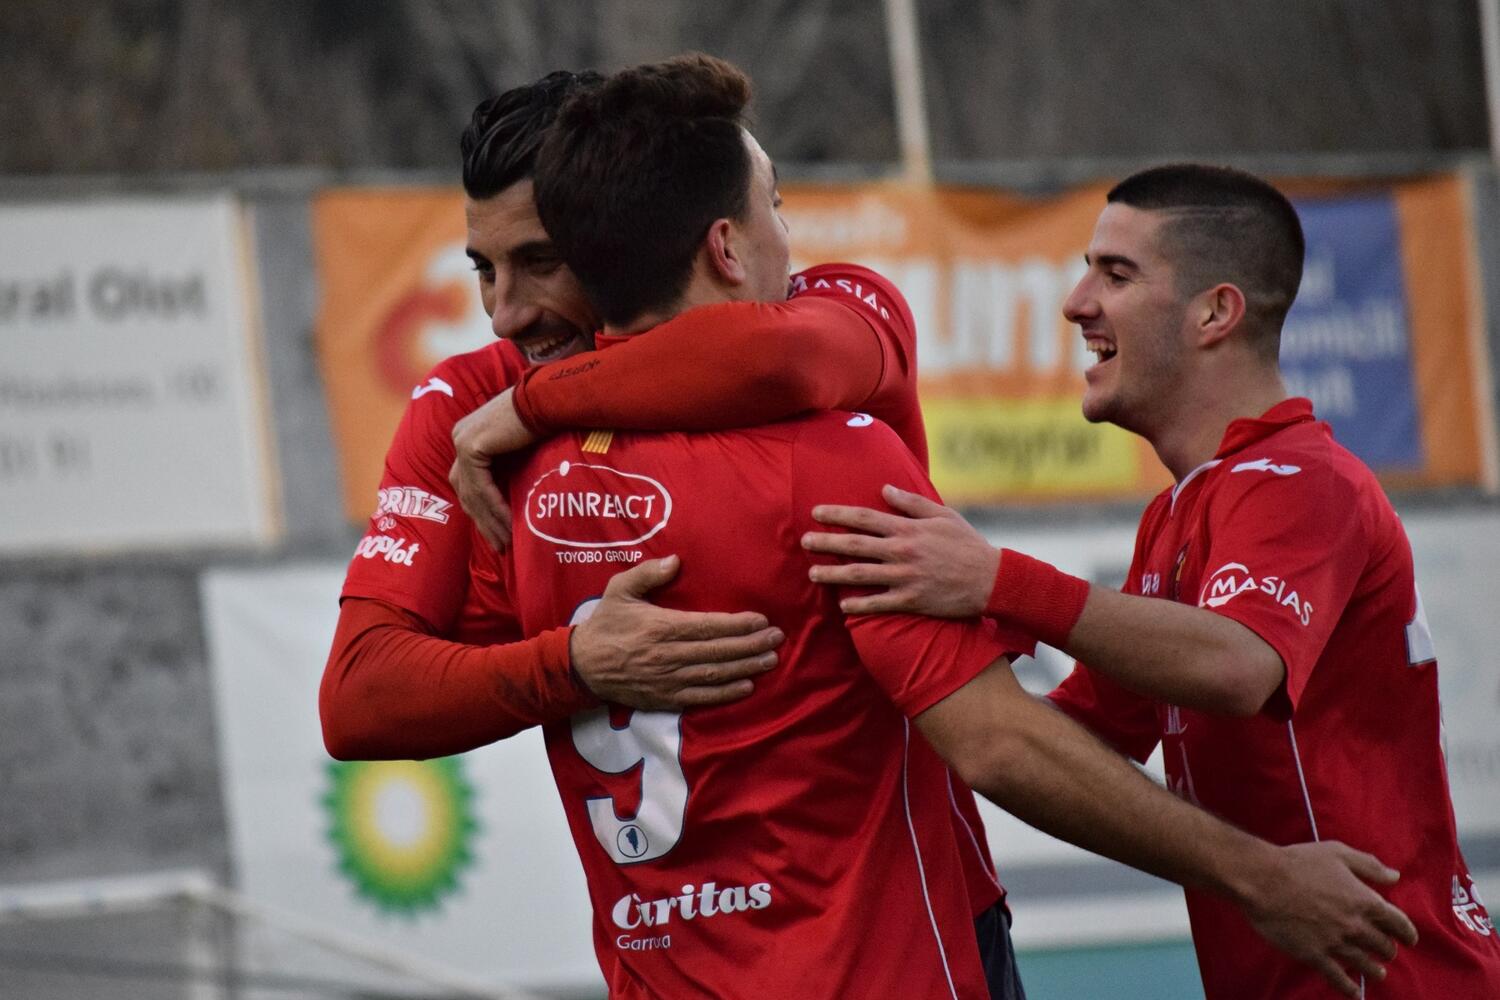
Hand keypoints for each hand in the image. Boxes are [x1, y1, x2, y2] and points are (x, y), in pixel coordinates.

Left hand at [449, 387, 536, 549]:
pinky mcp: (471, 446)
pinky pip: (481, 487)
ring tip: (507, 543)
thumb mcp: (521, 449)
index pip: (469, 482)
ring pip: (472, 493)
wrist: (550, 400)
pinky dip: (494, 508)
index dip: (482, 511)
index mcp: (469, 436)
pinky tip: (509, 525)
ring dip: (490, 521)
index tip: (499, 534)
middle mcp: (461, 437)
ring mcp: (463, 440)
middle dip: (483, 522)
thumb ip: (511, 468)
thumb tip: (517, 499)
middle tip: (500, 547)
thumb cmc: (545, 420)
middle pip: (466, 490)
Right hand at [572, 555, 783, 709]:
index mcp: (661, 627)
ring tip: (770, 660)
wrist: (581, 666)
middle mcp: (668, 655)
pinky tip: (746, 687)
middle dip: (750, 645)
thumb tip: (676, 561)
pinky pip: (700, 698)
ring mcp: (667, 680)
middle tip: (777, 638)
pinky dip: (725, 694)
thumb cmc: (604, 624)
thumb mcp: (619, 590)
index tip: (761, 620)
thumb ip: (647, 574)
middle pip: (717, 652)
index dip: (737, 625)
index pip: (707, 627)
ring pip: (714, 675)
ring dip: (745, 668)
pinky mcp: (665, 699)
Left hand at [801, 484, 998, 616]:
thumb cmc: (967, 545)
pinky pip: (878, 604)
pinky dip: (858, 605)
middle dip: (826, 543)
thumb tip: (884, 488)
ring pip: (860, 575)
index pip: (864, 518)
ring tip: (812, 573)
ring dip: (833, 574)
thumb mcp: (943, 515)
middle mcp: (902, 552)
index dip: (837, 514)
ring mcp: (905, 577)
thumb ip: (911, 502)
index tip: (816, 513)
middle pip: (855, 546)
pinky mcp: (911, 601)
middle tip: (803, 542)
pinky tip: (842, 605)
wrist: (991, 580)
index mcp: (908, 529)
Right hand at [1241, 841, 1417, 995]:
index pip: (1398, 923)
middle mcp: (1355, 926)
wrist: (1262, 880)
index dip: (1407, 932)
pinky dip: (1348, 988)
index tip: (1410, 939)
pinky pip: (1337, 978)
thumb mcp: (1337, 852)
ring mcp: (1335, 943)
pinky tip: (1354, 993)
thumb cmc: (1299, 862)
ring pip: (1365, 964)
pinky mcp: (1314, 955)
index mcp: (1365, 900)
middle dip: (1388, 949)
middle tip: (1386, 951)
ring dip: (1374, 970)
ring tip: (1377, 972)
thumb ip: (1369, 865)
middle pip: (1383, 946)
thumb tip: (1394, 876)